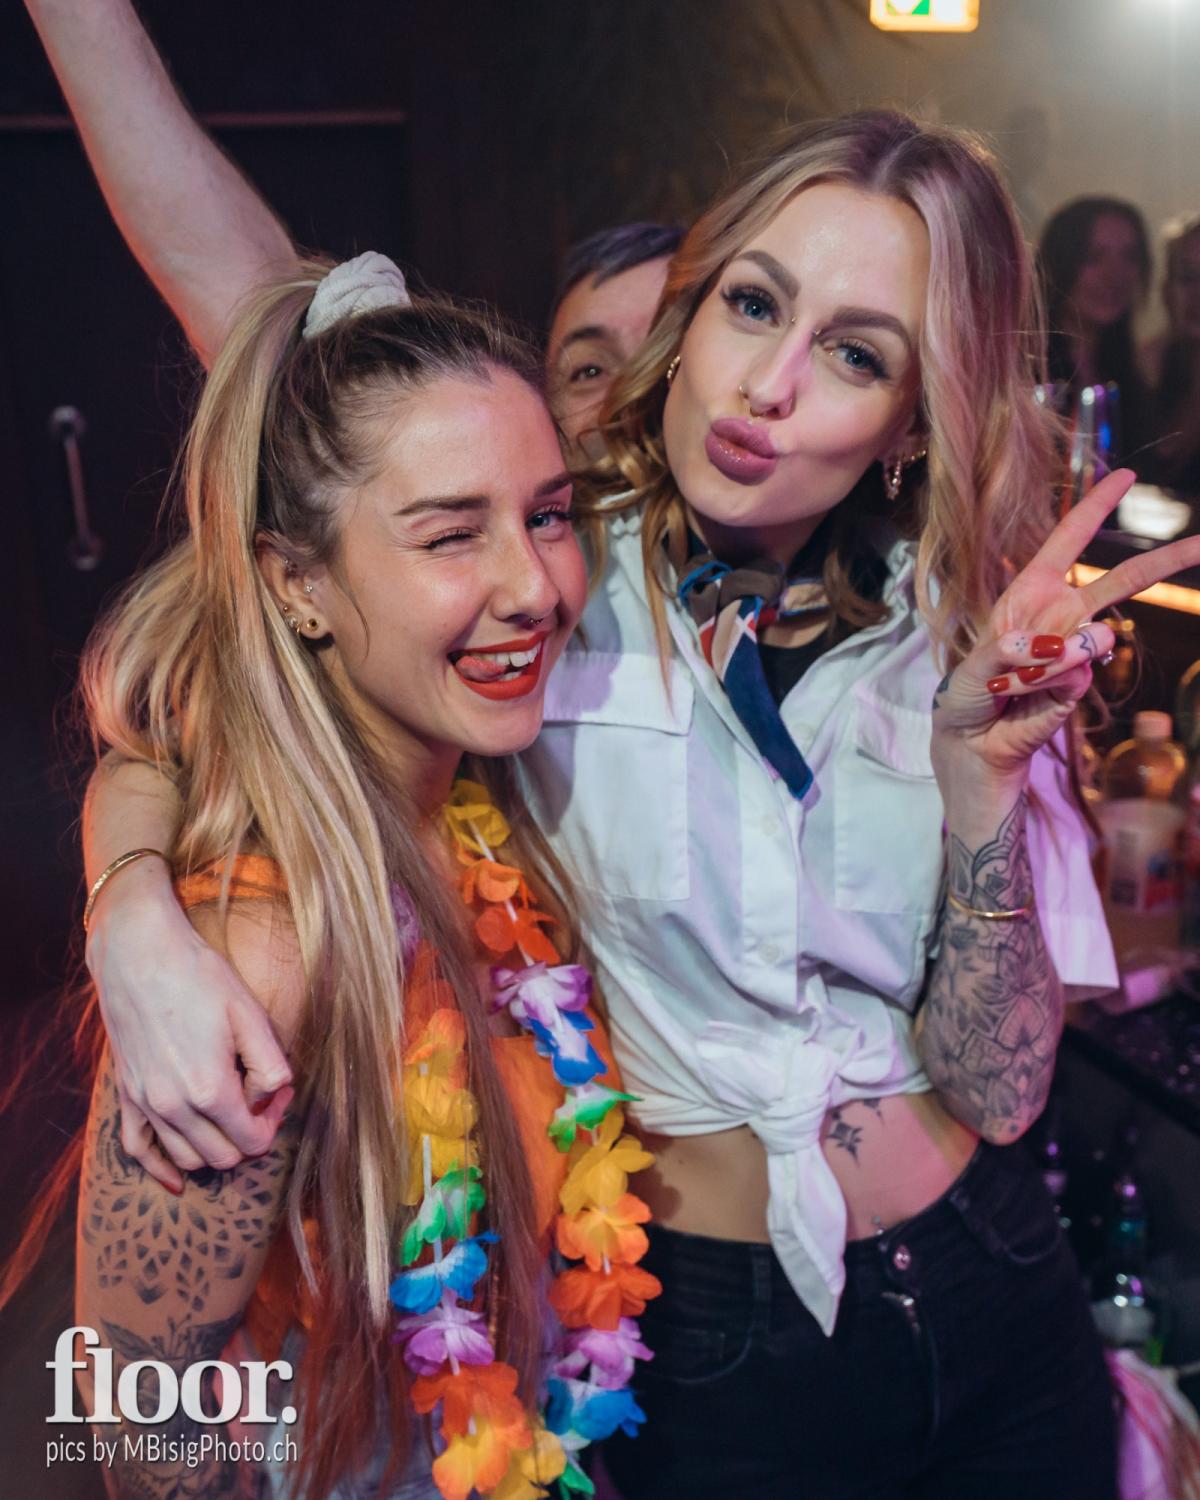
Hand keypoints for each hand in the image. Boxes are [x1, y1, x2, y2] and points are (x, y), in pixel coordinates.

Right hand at [85, 862, 292, 1189]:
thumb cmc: (200, 977)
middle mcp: (174, 1107)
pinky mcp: (126, 1095)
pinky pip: (138, 1151)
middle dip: (248, 1138)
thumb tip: (274, 1097)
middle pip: (222, 1157)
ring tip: (229, 1115)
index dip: (273, 1123)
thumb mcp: (251, 1015)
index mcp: (210, 1090)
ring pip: (187, 1159)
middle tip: (258, 1101)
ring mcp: (146, 1104)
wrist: (140, 953)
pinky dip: (160, 1169)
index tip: (277, 1093)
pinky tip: (176, 1178)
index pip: (252, 1142)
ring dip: (214, 1150)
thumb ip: (270, 1066)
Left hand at [931, 469, 1199, 784]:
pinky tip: (1024, 698)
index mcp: (1030, 593)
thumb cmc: (966, 697)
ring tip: (1015, 681)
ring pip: (1097, 638)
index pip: (1069, 540)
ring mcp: (1075, 651)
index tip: (1126, 475)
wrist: (972, 744)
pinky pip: (1074, 676)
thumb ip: (1009, 653)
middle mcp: (1061, 616)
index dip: (1096, 507)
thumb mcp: (973, 667)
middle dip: (1163, 562)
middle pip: (1121, 581)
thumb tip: (1056, 648)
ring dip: (1051, 659)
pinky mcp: (1079, 685)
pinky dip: (1042, 686)